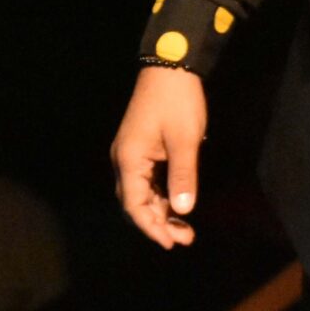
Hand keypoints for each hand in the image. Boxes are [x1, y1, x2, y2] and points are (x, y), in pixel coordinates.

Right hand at [111, 65, 206, 247]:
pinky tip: (178, 205)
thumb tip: (184, 211)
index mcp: (129, 159)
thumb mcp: (184, 141)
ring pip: (142, 193)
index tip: (170, 243)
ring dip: (161, 211)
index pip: (133, 205)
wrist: (170, 66)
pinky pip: (147, 180)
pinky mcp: (141, 148)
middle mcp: (124, 160)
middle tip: (185, 238)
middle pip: (135, 202)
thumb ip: (183, 177)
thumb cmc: (177, 102)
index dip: (151, 227)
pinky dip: (162, 195)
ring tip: (185, 228)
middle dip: (157, 223)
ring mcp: (131, 153)